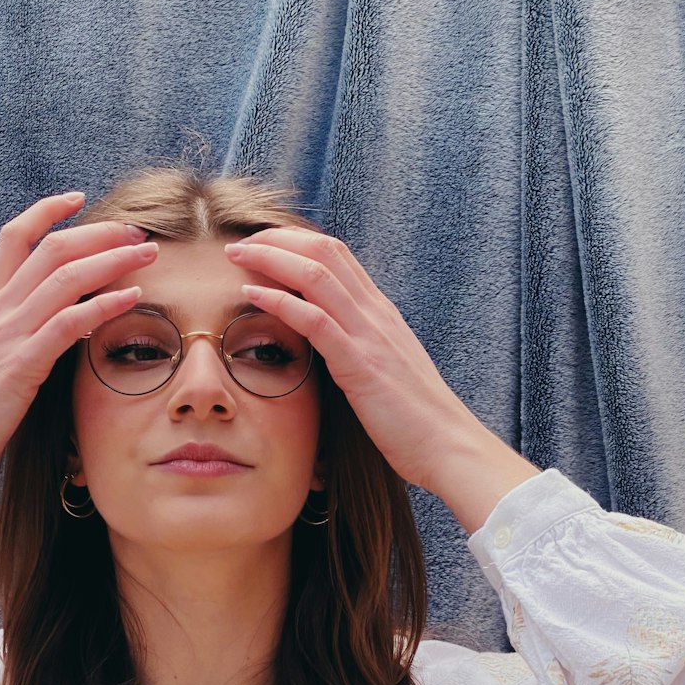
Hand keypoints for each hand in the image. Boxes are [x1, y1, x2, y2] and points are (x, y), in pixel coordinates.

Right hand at [0, 193, 157, 490]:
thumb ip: (8, 336)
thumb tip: (41, 327)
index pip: (14, 237)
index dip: (46, 211)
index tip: (77, 198)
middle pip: (51, 249)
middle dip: (98, 233)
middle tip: (135, 232)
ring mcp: (8, 334)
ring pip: (66, 277)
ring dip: (112, 261)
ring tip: (146, 256)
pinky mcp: (21, 363)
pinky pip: (69, 322)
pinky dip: (104, 305)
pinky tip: (132, 297)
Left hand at [225, 229, 485, 491]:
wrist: (448, 445)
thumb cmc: (415, 418)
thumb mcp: (385, 368)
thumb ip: (360, 346)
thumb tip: (330, 342)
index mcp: (381, 312)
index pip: (337, 255)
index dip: (296, 241)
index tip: (263, 243)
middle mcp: (376, 313)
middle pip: (324, 251)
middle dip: (278, 239)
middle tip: (240, 241)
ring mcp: (369, 335)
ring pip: (316, 275)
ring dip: (271, 258)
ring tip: (236, 254)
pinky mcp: (360, 363)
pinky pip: (314, 320)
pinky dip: (279, 301)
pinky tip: (250, 294)